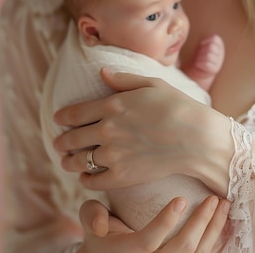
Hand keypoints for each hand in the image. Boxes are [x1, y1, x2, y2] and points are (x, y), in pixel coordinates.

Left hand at [54, 72, 232, 195]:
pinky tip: (86, 177)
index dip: (62, 118)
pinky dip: (85, 180)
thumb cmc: (178, 106)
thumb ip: (123, 79)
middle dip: (62, 142)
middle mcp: (107, 130)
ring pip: (79, 161)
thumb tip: (102, 72)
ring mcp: (113, 155)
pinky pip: (93, 181)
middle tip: (59, 144)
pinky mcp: (122, 177)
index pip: (75, 113)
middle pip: (73, 139)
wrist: (197, 139)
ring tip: (67, 162)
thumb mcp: (152, 84)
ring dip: (69, 162)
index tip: (57, 121)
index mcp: (113, 105)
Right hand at [77, 195, 230, 251]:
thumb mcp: (91, 225)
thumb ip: (91, 216)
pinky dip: (214, 243)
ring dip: (213, 231)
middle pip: (180, 251)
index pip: (147, 242)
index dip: (165, 223)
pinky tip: (223, 225)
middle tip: (213, 199)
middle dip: (200, 224)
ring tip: (222, 206)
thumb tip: (101, 224)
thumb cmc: (101, 237)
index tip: (181, 199)